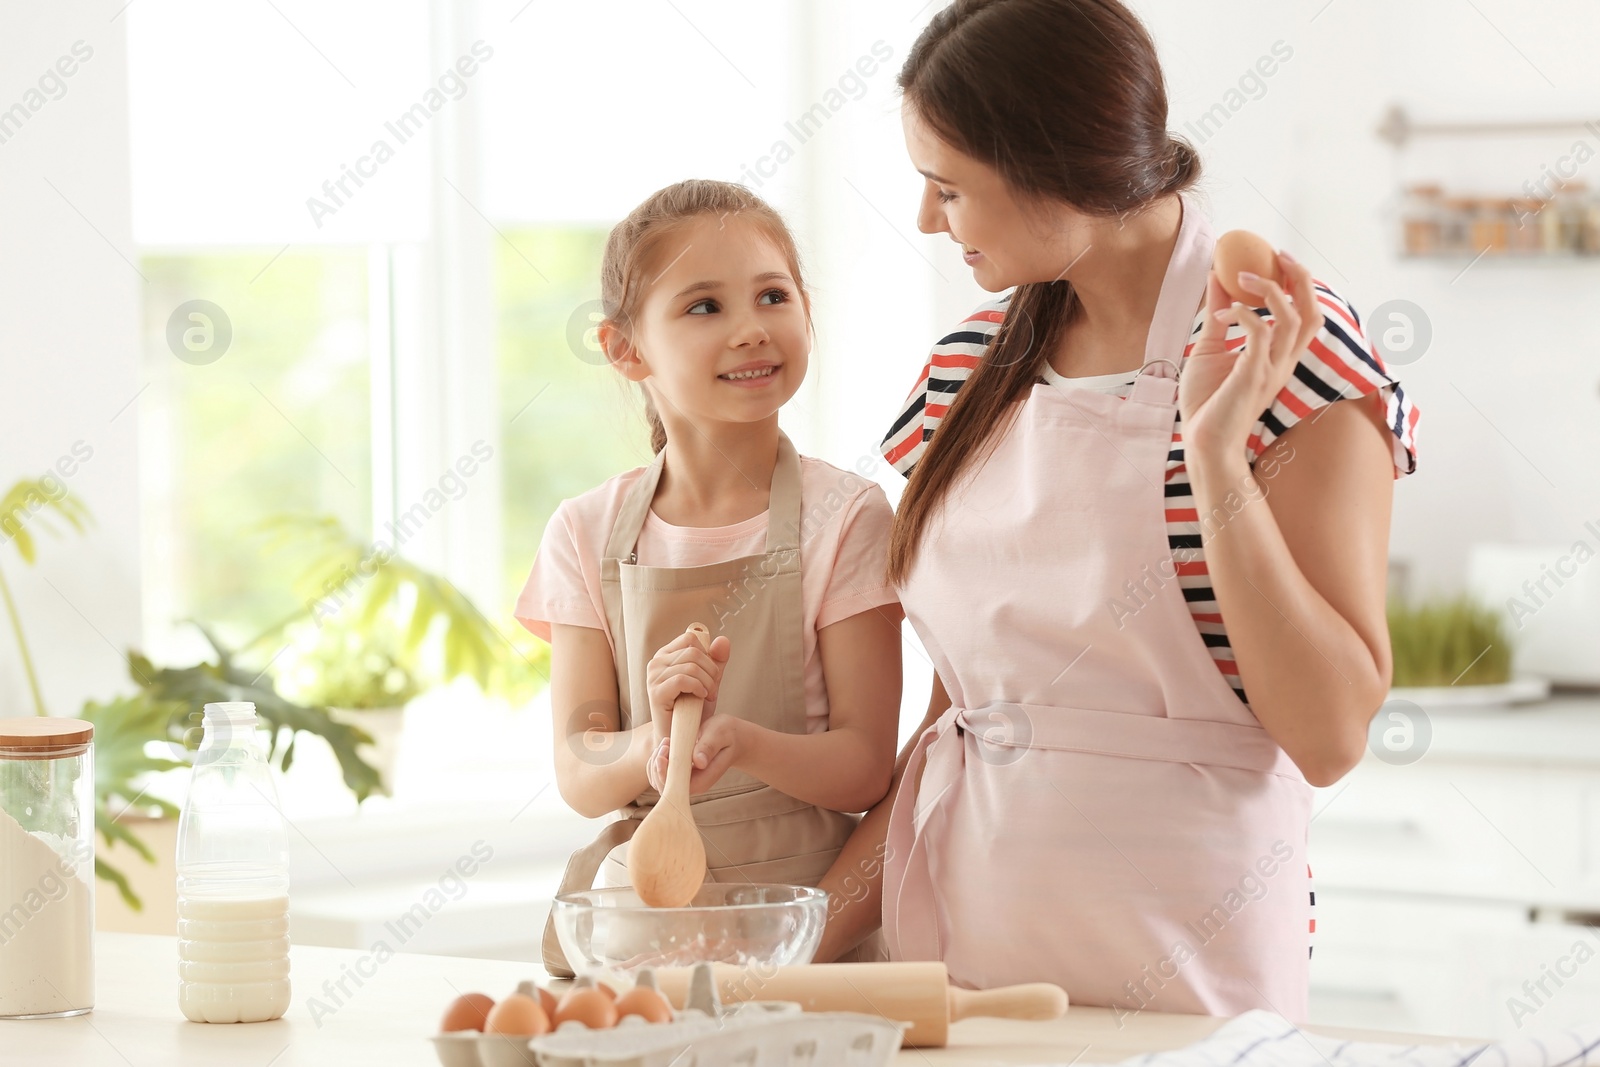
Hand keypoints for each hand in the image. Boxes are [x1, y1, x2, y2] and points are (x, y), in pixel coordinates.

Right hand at [644, 631, 731, 751]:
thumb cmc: (693, 709)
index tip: (711, 674)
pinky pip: (682, 680)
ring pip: (691, 666)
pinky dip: (698, 688)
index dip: (707, 655)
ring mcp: (653, 677)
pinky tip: (701, 697)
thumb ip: (716, 661)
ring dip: (707, 682)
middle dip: (711, 671)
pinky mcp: (656, 693)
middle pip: (693, 652)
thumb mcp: (708, 680)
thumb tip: (723, 640)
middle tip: (713, 689)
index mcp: (666, 655)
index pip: (691, 639)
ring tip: (709, 695)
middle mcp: (656, 663)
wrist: (681, 736)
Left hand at [646, 715, 745, 795]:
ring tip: (666, 743)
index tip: (665, 750)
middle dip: (657, 766)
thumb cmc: (727, 735)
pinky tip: (665, 746)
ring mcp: (685, 781)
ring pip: (658, 781)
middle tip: (665, 744)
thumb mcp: (720, 734)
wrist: (734, 739)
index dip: (664, 772)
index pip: (675, 787)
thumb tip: (699, 762)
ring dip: (655, 762)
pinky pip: (660, 774)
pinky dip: (657, 760)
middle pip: (663, 787)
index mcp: (702, 781)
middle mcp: (691, 785)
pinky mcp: (679, 774)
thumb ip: (709, 747)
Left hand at [1179, 249, 1324, 466]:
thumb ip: (1218, 314)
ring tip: (1241, 277)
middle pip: (1312, 312)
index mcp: (1279, 357)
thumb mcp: (1210, 348)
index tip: (1278, 259)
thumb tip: (1216, 277)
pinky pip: (1261, 334)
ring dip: (1269, 290)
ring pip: (1292, 319)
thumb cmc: (1206, 403)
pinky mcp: (1254, 376)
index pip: (1305, 315)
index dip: (1299, 284)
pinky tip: (1222, 313)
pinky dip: (1244, 314)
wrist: (1203, 443)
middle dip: (1301, 278)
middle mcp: (1283, 362)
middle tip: (1278, 253)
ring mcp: (1272, 370)